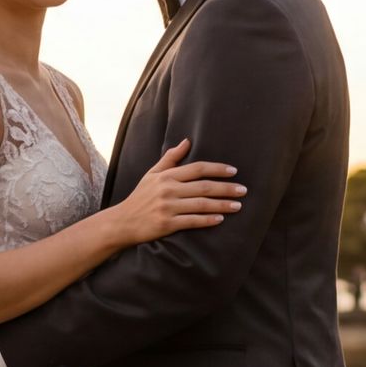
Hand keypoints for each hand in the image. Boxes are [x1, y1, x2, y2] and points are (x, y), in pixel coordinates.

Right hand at [107, 137, 245, 245]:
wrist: (122, 222)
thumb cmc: (140, 197)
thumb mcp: (152, 174)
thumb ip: (170, 159)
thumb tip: (187, 142)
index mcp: (167, 176)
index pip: (198, 169)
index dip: (217, 169)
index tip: (234, 171)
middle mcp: (168, 190)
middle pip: (204, 186)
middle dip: (226, 188)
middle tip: (243, 190)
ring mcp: (168, 207)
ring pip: (201, 204)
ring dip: (222, 205)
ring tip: (238, 206)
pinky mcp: (166, 224)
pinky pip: (192, 221)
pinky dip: (207, 220)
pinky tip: (220, 219)